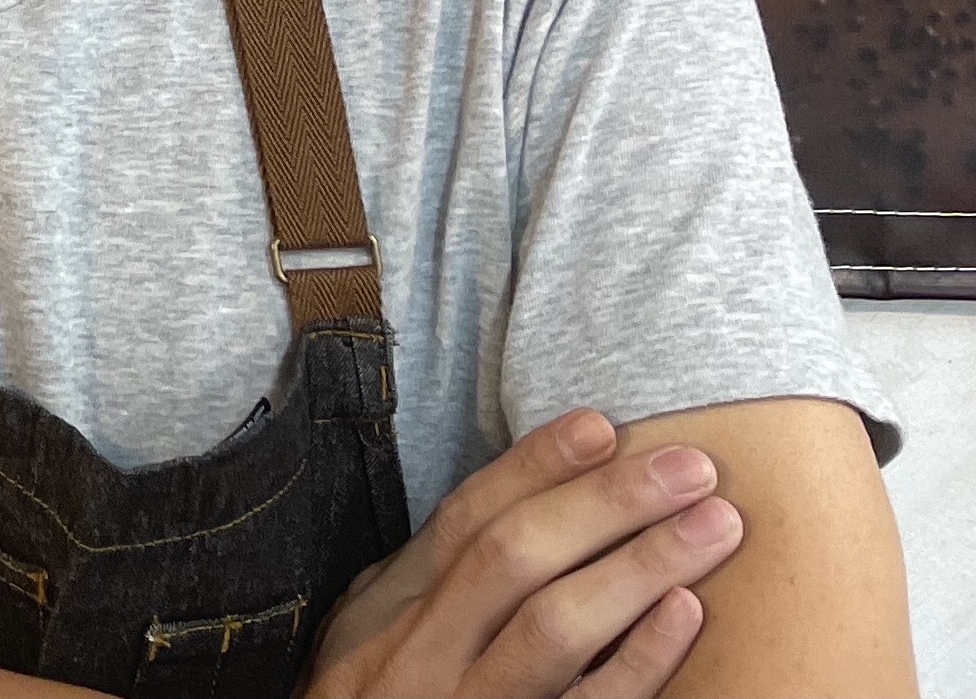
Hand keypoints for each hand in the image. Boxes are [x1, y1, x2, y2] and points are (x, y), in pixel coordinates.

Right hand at [306, 410, 743, 696]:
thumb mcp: (370, 639)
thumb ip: (427, 585)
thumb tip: (508, 505)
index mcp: (390, 613)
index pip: (464, 520)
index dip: (534, 468)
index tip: (602, 425)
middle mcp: (423, 656)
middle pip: (513, 557)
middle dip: (605, 503)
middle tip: (692, 466)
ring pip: (553, 627)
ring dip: (641, 567)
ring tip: (716, 525)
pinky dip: (637, 661)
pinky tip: (685, 615)